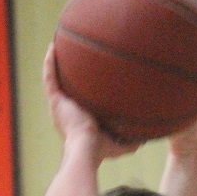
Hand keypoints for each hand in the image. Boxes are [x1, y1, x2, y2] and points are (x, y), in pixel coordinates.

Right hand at [42, 44, 140, 160]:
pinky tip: (52, 47)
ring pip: (54, 81)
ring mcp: (59, 106)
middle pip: (65, 89)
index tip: (90, 78)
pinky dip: (49, 63)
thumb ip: (132, 140)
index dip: (82, 91)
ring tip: (57, 46)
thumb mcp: (120, 144)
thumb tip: (147, 138)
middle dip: (67, 75)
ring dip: (54, 64)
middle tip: (73, 58)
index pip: (80, 102)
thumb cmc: (102, 149)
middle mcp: (66, 112)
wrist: (87, 148)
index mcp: (78, 121)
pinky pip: (49, 78)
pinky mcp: (56, 101)